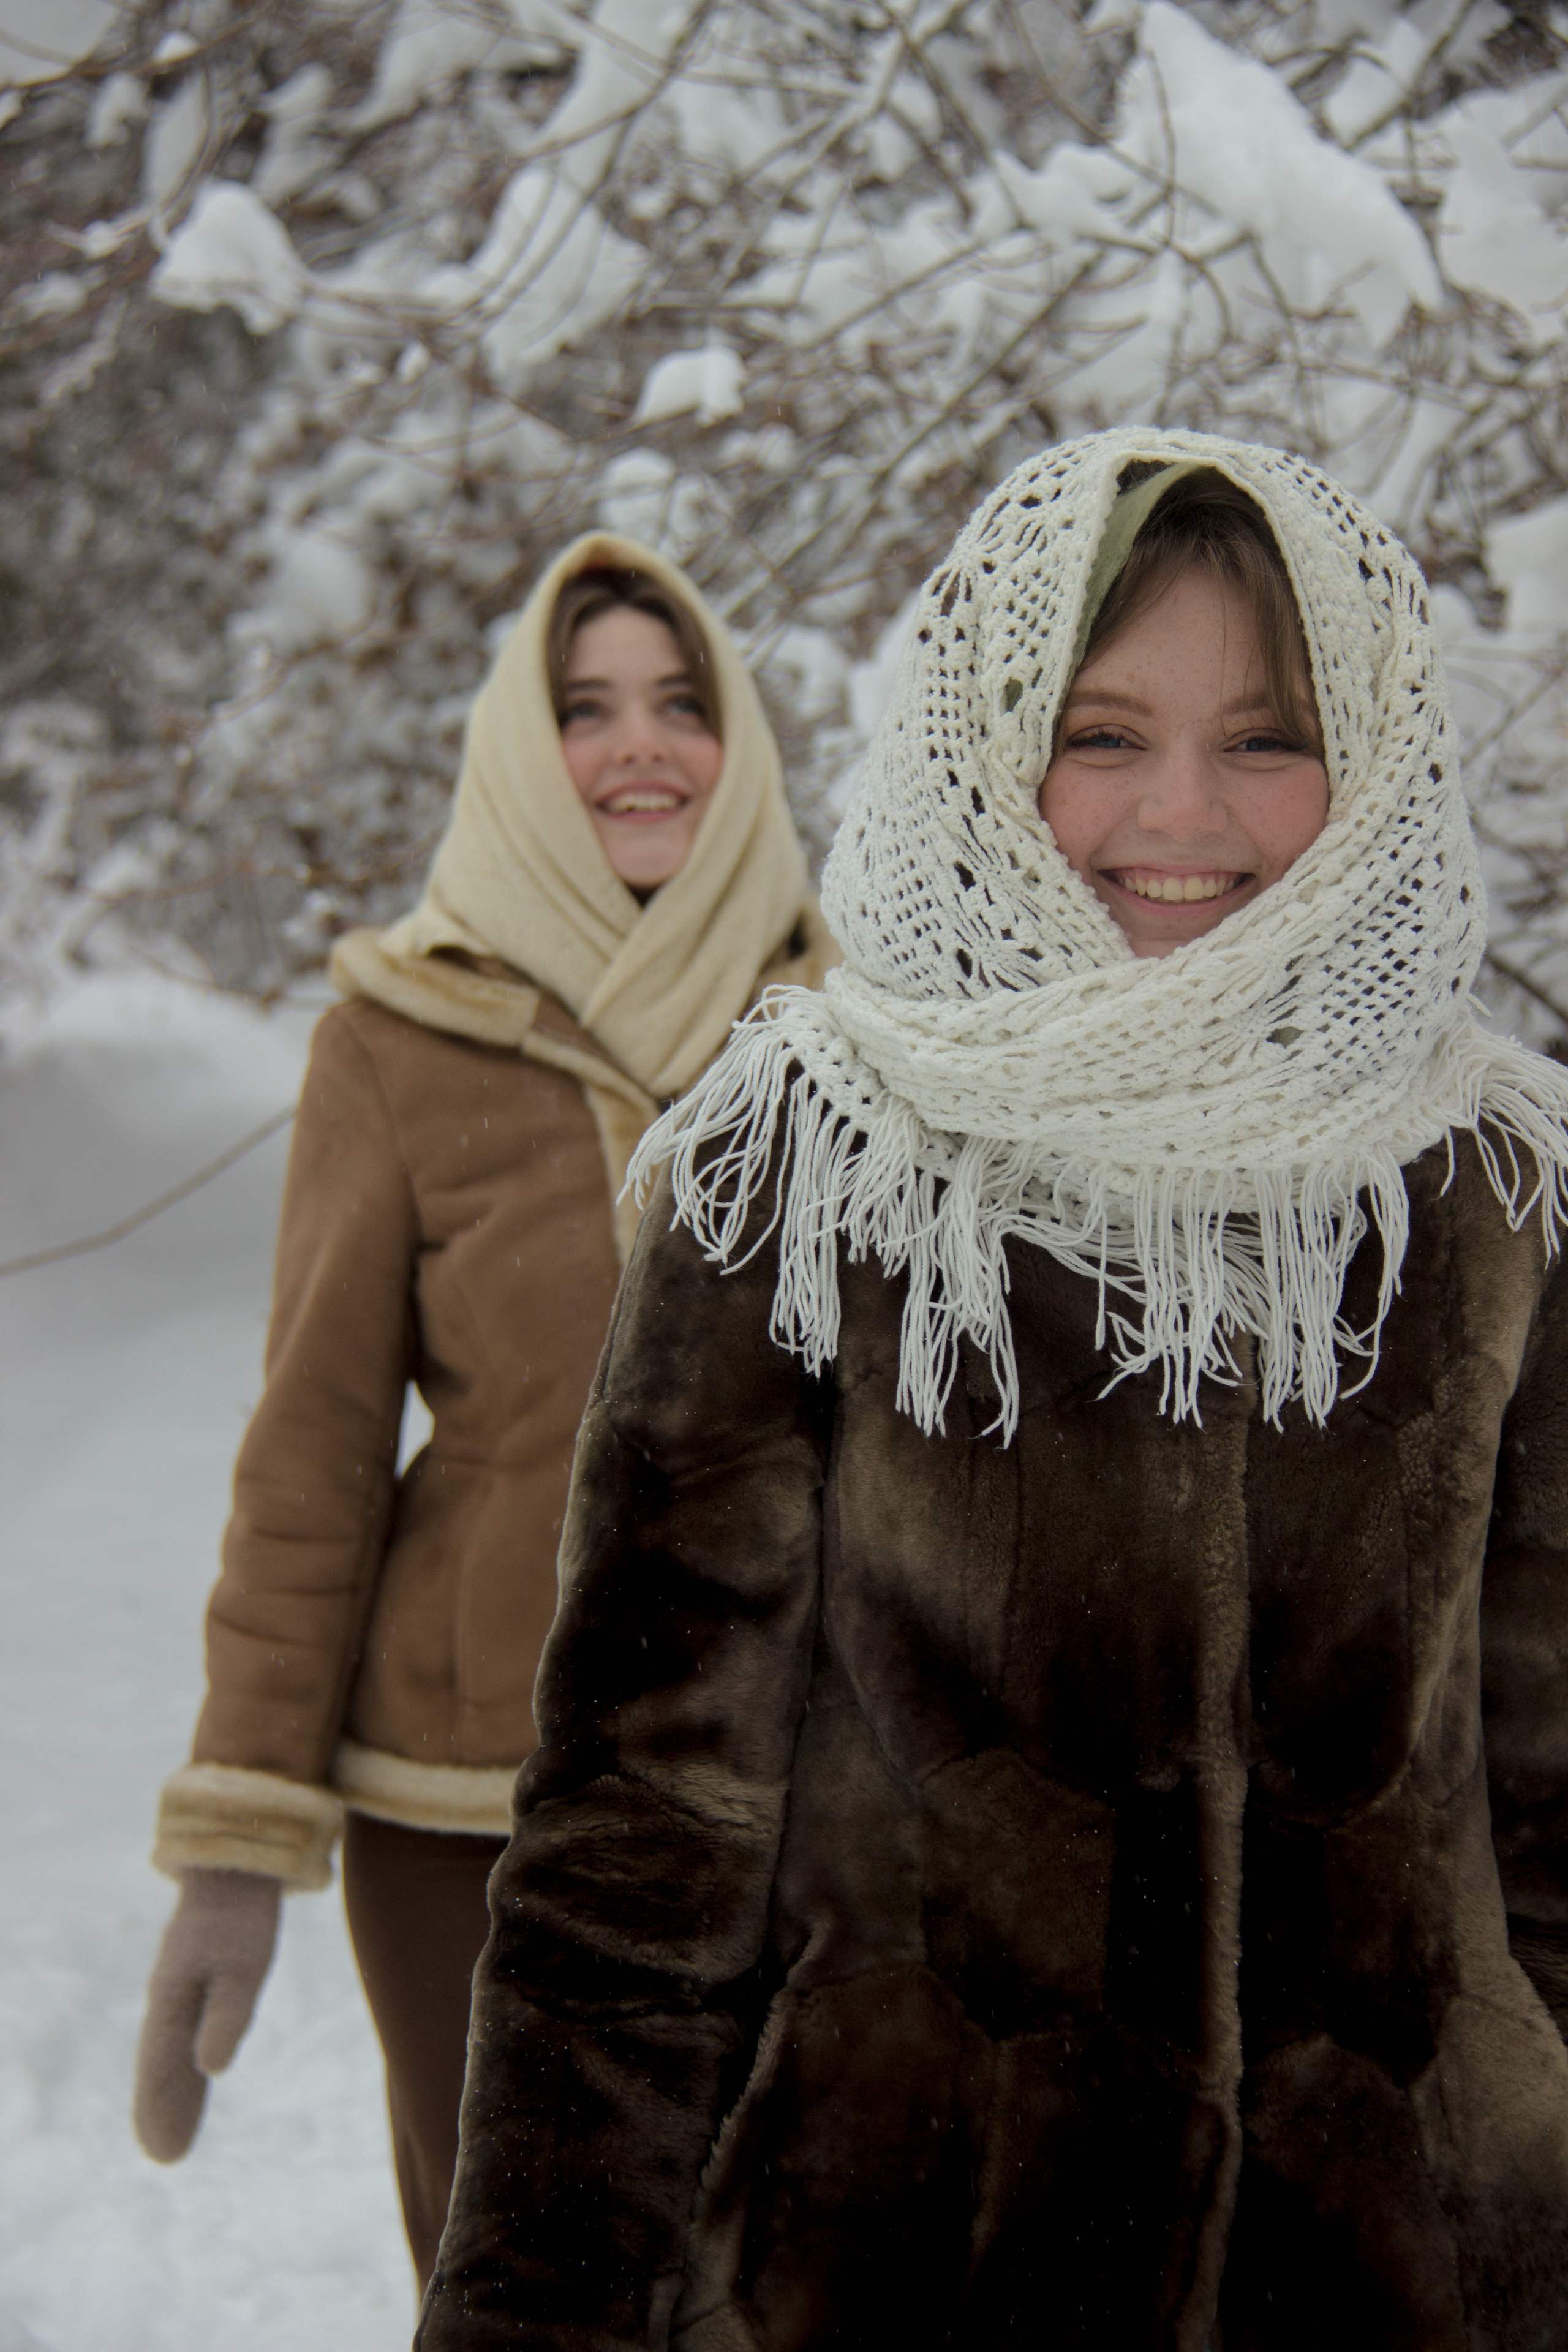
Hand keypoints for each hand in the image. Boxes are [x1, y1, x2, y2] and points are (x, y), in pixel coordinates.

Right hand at [133, 1867, 280, 2161]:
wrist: (238, 1860)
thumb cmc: (243, 1914)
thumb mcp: (244, 1966)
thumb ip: (227, 2017)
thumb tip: (210, 2070)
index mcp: (172, 1999)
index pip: (164, 2068)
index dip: (162, 2109)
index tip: (162, 2155)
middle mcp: (169, 1997)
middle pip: (164, 2064)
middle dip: (164, 2108)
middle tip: (165, 2157)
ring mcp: (182, 1985)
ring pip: (173, 2049)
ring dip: (174, 2089)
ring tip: (174, 2132)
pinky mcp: (200, 1974)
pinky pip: (186, 2030)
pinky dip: (185, 2060)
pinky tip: (193, 2074)